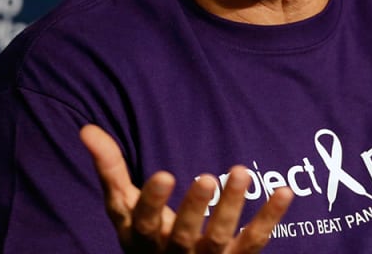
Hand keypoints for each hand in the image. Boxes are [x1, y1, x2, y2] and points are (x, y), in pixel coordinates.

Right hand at [80, 124, 292, 252]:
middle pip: (183, 235)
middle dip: (194, 208)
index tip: (164, 174)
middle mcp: (173, 253)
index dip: (153, 200)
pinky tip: (285, 191)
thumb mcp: (124, 207)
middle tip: (206, 177)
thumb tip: (86, 129)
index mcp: (142, 238)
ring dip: (231, 207)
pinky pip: (255, 240)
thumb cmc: (146, 233)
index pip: (143, 222)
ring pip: (219, 239)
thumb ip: (109, 169)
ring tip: (240, 172)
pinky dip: (270, 217)